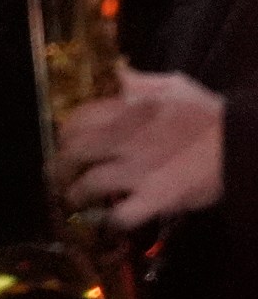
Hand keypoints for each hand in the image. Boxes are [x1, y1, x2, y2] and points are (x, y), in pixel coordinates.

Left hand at [56, 67, 225, 228]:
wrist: (242, 142)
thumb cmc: (210, 113)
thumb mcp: (173, 85)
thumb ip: (139, 82)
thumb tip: (117, 75)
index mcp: (124, 111)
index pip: (76, 121)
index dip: (65, 135)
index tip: (65, 143)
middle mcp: (122, 141)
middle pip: (73, 154)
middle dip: (59, 167)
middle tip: (58, 176)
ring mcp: (137, 171)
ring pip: (89, 185)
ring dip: (76, 195)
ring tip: (74, 200)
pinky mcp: (155, 198)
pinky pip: (122, 215)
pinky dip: (111, 221)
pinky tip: (107, 222)